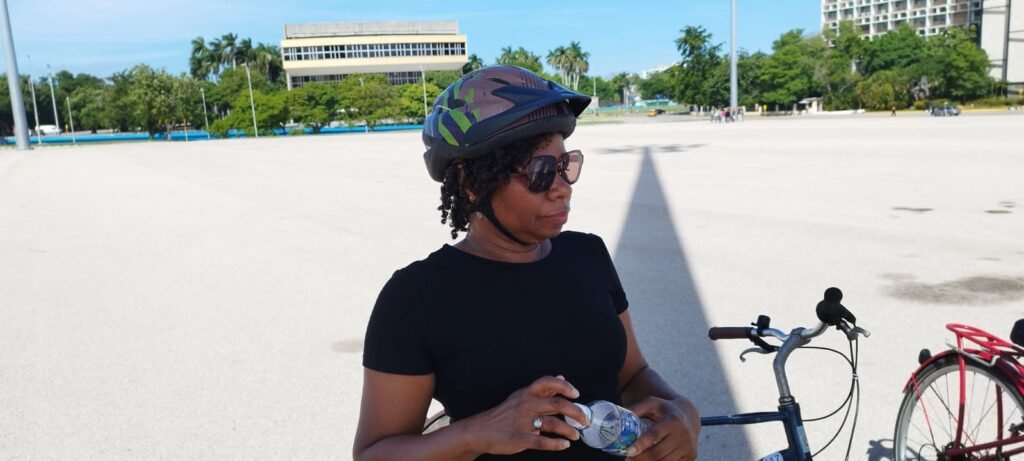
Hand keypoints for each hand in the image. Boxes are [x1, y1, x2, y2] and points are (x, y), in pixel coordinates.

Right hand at [464, 375, 589, 455]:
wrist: (481, 430)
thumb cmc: (503, 414)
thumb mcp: (521, 396)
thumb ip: (542, 389)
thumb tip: (561, 378)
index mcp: (527, 393)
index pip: (547, 383)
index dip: (564, 387)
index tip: (576, 394)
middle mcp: (526, 405)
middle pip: (557, 405)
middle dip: (576, 413)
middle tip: (584, 420)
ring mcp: (523, 422)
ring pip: (553, 424)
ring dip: (569, 430)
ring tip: (575, 435)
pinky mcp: (520, 438)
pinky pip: (543, 442)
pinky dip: (557, 444)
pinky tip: (564, 445)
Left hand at [625, 397, 699, 459]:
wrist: (689, 416)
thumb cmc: (666, 410)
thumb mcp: (652, 403)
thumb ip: (637, 408)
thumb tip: (619, 415)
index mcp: (673, 420)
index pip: (655, 434)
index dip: (641, 444)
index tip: (629, 451)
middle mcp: (683, 435)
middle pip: (658, 452)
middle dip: (641, 458)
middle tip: (628, 459)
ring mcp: (688, 447)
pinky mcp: (691, 456)